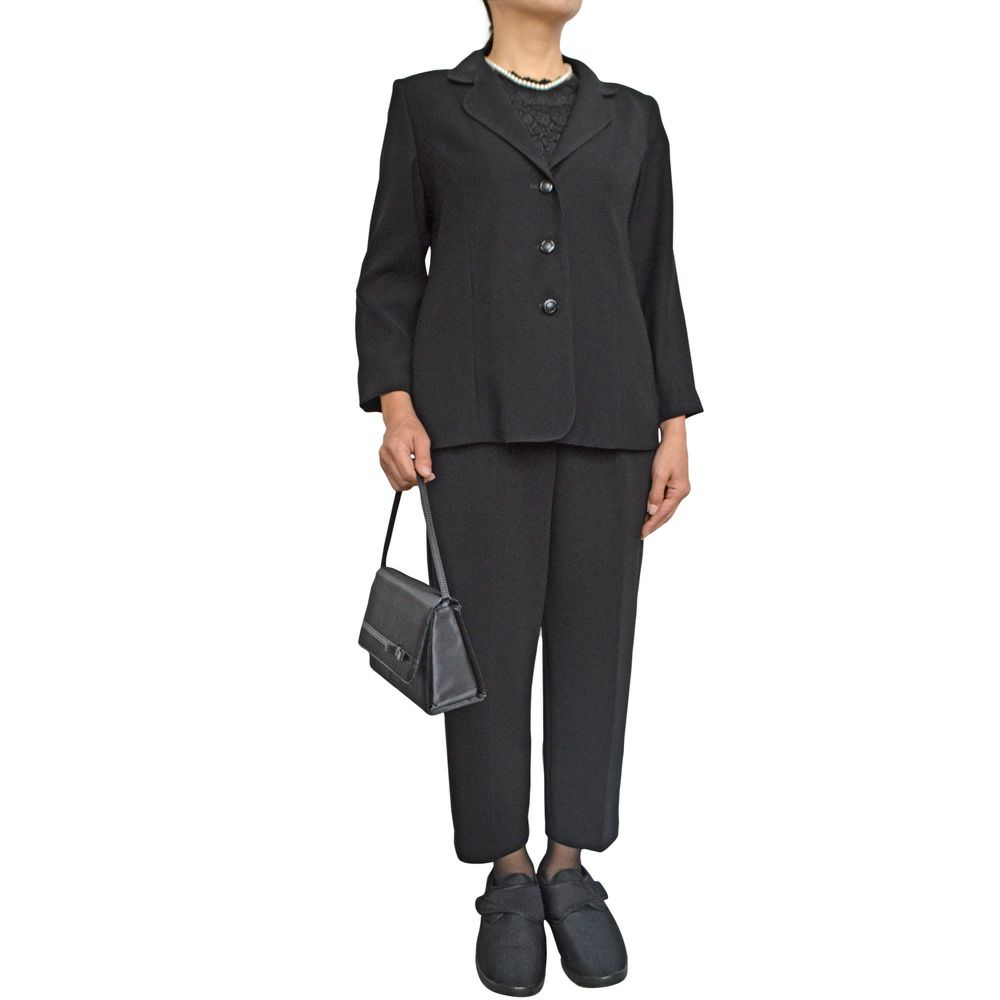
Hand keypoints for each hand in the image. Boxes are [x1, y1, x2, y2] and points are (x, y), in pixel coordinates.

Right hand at [378, 390, 433, 489]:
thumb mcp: (423, 440)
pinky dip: (402, 479)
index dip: (421, 479)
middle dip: (415, 481)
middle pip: (402, 482)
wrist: (398, 420)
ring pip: (397, 484)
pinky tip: (408, 469)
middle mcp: (386, 456)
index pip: (408, 475)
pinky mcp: (382, 465)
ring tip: (414, 469)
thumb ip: (424, 459)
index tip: (429, 475)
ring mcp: (383, 461)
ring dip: (408, 481)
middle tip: (423, 471)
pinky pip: (393, 481)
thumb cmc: (410, 427)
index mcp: (396, 449)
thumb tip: (426, 474)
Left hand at [641, 416, 690, 538]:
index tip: (642, 532)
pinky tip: (650, 512)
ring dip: (656, 518)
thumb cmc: (667, 453)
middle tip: (641, 534)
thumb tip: (652, 511)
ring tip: (644, 526)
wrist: (673, 438)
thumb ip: (655, 494)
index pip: (664, 513)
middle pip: (667, 514)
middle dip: (654, 524)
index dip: (652, 524)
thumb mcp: (659, 474)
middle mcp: (682, 492)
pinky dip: (659, 508)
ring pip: (667, 509)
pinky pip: (667, 501)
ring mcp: (680, 489)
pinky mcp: (675, 484)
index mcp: (680, 491)